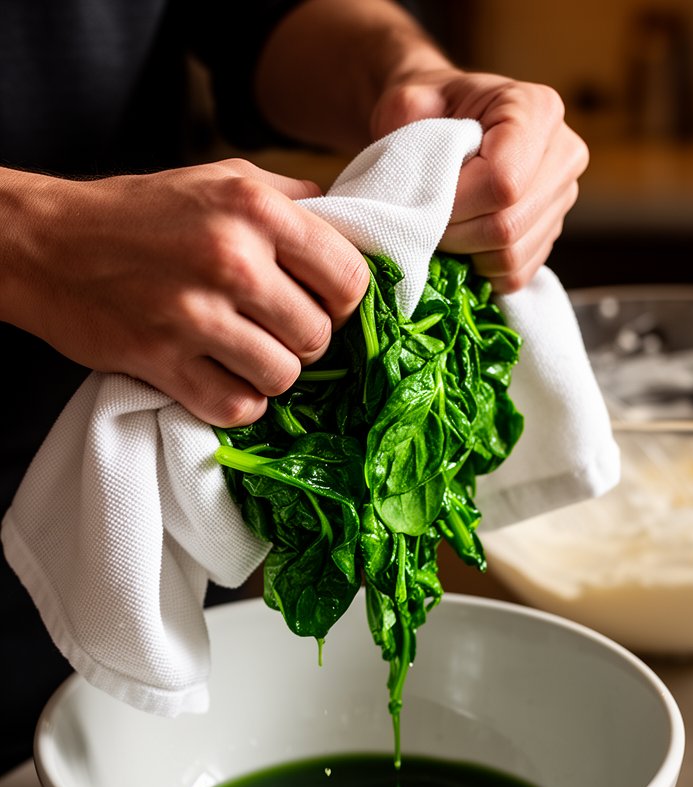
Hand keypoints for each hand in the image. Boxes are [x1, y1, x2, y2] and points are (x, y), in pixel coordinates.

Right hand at [1, 160, 368, 425]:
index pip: (349, 277)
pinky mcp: (164, 362)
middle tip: (279, 332)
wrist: (49, 243)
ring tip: (250, 355)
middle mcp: (232, 260)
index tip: (324, 305)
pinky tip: (225, 379)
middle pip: (318, 335)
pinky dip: (240, 403)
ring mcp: (196, 316)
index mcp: (255, 209)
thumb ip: (289, 200)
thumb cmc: (142, 211)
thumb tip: (349, 225)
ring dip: (272, 374)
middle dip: (306, 341)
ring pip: (284, 377)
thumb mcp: (221, 178)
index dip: (345, 301)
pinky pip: (238, 408)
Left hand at [371, 69, 588, 292]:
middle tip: (424, 221)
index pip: (503, 183)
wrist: (443, 126)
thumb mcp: (406, 102)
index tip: (422, 200)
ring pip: (511, 256)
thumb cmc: (426, 114)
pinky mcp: (551, 234)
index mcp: (537, 110)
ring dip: (465, 254)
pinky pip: (516, 275)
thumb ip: (405, 125)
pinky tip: (462, 243)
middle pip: (508, 225)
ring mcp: (562, 197)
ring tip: (443, 227)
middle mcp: (564, 153)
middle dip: (456, 234)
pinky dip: (480, 270)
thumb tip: (413, 180)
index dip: (455, 205)